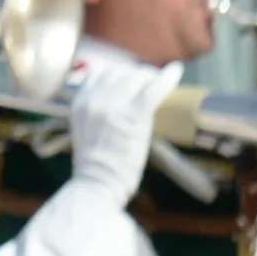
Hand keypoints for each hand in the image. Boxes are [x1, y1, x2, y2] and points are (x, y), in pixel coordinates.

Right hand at [61, 64, 166, 202]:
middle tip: (149, 84)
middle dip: (136, 75)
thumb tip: (119, 101)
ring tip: (159, 84)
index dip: (119, 75)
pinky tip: (176, 70)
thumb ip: (96, 111)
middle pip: (120, 71)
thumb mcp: (85, 130)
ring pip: (137, 76)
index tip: (131, 82)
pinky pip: (155, 87)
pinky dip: (168, 77)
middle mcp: (94, 97)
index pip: (101, 73)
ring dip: (150, 78)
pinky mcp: (134, 113)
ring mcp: (113, 104)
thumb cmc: (94, 167)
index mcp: (80, 101)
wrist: (96, 184)